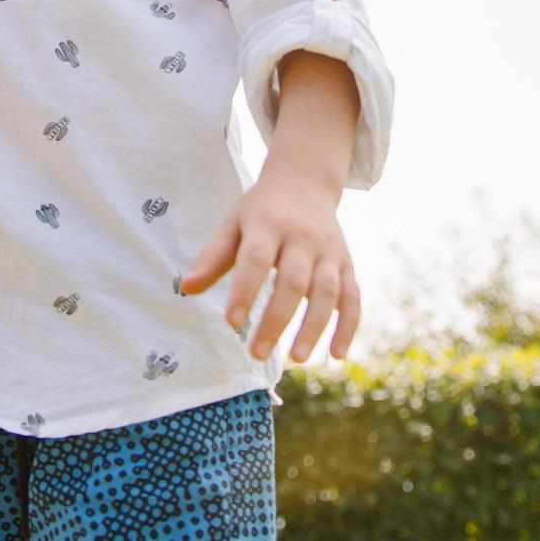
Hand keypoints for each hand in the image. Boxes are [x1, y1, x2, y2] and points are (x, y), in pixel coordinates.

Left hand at [180, 157, 362, 362]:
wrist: (305, 181)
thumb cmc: (262, 210)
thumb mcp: (234, 223)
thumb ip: (213, 257)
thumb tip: (186, 288)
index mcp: (268, 224)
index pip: (256, 259)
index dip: (245, 290)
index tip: (232, 322)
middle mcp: (302, 237)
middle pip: (293, 280)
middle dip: (276, 319)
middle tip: (256, 353)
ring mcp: (328, 251)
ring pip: (327, 291)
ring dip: (315, 327)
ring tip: (296, 358)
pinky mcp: (346, 263)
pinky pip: (353, 297)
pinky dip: (348, 326)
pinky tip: (336, 355)